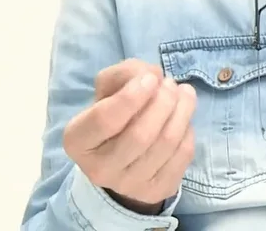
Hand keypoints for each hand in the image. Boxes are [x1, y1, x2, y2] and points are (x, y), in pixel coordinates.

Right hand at [63, 59, 196, 213]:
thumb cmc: (114, 113)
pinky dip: (188, 130)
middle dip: (162, 102)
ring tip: (184, 94)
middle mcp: (99, 169)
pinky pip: (182, 156)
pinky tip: (184, 118)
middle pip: (140, 134)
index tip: (151, 78)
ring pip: (166, 144)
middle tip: (170, 84)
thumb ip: (126, 73)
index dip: (132, 96)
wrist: (121, 156)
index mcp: (78, 141)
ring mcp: (128, 185)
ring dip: (182, 111)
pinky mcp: (156, 192)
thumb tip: (154, 77)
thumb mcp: (109, 87)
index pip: (105, 120)